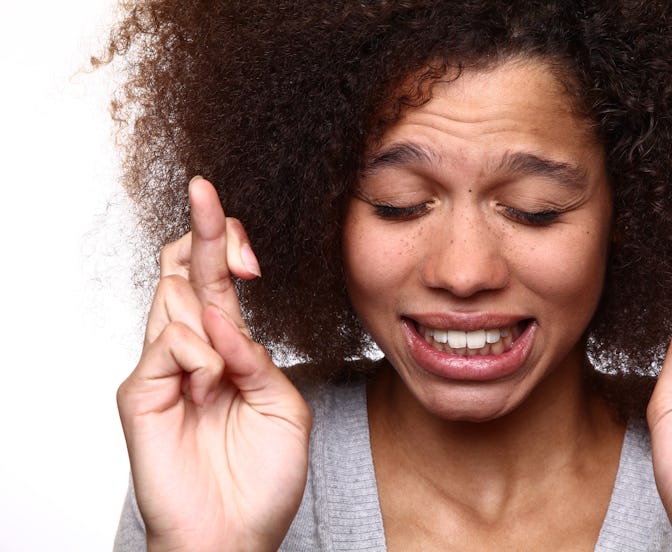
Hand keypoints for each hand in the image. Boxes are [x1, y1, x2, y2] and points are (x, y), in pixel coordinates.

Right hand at [117, 177, 310, 551]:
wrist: (237, 534)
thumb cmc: (264, 476)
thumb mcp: (284, 405)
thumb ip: (257, 356)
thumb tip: (223, 316)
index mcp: (228, 346)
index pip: (216, 276)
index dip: (221, 237)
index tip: (228, 210)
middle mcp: (193, 348)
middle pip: (183, 266)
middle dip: (205, 231)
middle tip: (223, 219)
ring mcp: (163, 368)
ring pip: (173, 295)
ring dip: (211, 315)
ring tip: (224, 373)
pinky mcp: (141, 392)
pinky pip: (167, 342)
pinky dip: (200, 354)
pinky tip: (210, 387)